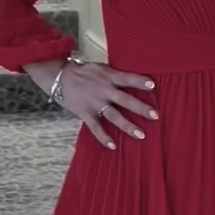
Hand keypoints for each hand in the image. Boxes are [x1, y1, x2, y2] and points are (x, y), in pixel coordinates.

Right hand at [27, 58, 156, 149]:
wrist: (59, 77)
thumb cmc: (82, 71)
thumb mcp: (100, 68)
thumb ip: (114, 75)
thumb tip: (131, 81)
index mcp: (109, 76)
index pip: (128, 79)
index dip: (140, 82)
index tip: (153, 86)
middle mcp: (104, 90)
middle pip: (126, 100)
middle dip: (141, 108)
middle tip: (155, 116)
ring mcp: (95, 103)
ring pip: (115, 116)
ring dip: (128, 126)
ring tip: (141, 135)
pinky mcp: (86, 113)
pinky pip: (96, 127)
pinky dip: (104, 137)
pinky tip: (113, 146)